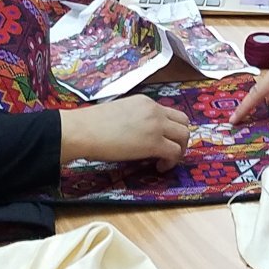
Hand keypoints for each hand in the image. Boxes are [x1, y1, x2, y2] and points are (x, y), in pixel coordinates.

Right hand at [59, 97, 191, 168]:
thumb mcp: (119, 113)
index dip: (169, 128)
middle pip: (183, 122)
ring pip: (184, 136)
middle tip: (170, 150)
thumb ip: (134, 119)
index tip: (161, 140)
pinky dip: (172, 162)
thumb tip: (137, 134)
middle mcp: (154, 110)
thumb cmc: (92, 125)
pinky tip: (159, 167)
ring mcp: (156, 125)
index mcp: (145, 102)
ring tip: (166, 160)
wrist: (84, 130)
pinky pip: (175, 152)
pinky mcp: (154, 143)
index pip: (169, 112)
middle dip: (180, 138)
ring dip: (179, 150)